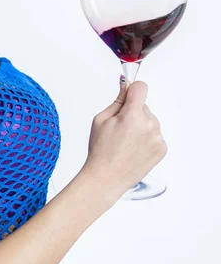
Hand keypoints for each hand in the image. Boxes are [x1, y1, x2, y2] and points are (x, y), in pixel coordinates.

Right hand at [82, 75, 166, 200]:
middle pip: (143, 105)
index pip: (141, 88)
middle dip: (133, 111)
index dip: (132, 90)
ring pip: (150, 120)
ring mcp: (157, 138)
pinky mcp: (162, 148)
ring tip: (126, 141)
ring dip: (141, 125)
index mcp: (132, 115)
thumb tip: (126, 85)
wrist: (107, 178)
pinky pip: (155, 133)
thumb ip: (117, 100)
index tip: (128, 95)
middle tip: (120, 127)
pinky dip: (146, 137)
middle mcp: (149, 125)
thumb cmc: (101, 150)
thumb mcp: (101, 119)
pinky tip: (134, 147)